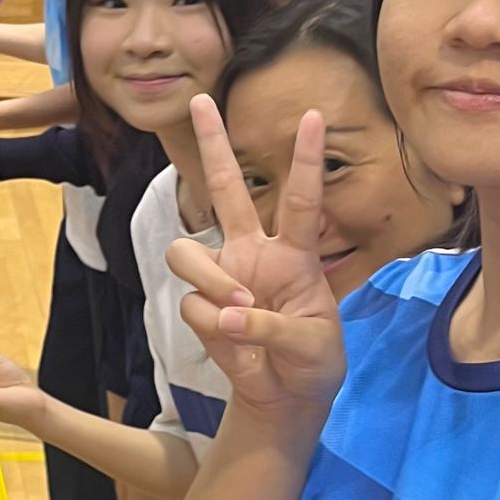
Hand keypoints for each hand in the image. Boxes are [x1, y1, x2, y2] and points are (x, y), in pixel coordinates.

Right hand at [169, 98, 346, 420]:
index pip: (300, 198)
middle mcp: (254, 253)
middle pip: (226, 188)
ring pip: (186, 251)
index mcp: (295, 254)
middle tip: (201, 100)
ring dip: (208, 280)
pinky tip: (232, 339)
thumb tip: (230, 315)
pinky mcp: (202, 307)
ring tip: (236, 310)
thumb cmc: (313, 363)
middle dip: (212, 145)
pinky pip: (191, 304)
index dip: (306, 158)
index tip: (313, 115)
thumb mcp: (313, 346)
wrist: (286, 398)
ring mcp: (223, 276)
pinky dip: (211, 324)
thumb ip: (274, 328)